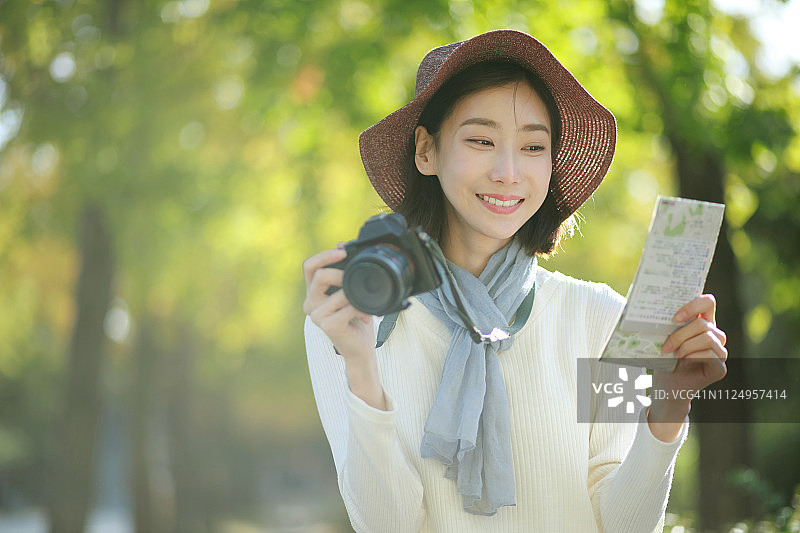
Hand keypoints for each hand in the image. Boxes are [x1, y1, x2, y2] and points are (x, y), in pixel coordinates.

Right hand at [302, 246, 375, 359]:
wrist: (359, 349)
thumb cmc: (354, 320)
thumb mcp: (349, 291)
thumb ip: (344, 271)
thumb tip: (342, 244)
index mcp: (313, 292)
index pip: (309, 266)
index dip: (324, 255)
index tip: (343, 251)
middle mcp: (310, 303)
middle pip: (321, 275)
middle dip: (342, 273)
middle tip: (357, 278)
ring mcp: (317, 316)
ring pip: (339, 292)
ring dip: (357, 295)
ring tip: (366, 304)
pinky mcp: (328, 326)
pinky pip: (348, 307)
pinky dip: (361, 308)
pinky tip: (365, 316)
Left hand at [648, 294, 727, 438]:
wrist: (666, 385)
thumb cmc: (665, 358)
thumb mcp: (664, 337)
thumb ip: (667, 322)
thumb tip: (646, 308)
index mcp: (703, 322)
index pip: (708, 302)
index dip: (692, 306)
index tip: (674, 318)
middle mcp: (715, 335)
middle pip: (703, 323)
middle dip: (680, 334)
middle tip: (666, 346)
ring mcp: (720, 352)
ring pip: (707, 338)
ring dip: (685, 346)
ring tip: (674, 355)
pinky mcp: (720, 368)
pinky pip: (710, 354)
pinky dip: (693, 356)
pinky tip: (683, 361)